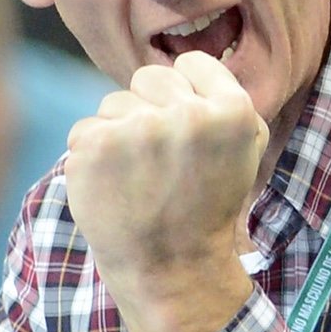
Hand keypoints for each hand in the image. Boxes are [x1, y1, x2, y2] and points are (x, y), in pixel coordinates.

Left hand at [65, 52, 262, 331]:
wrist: (172, 268)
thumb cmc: (208, 207)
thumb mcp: (244, 152)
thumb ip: (225, 102)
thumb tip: (192, 64)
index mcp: (233, 110)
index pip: (192, 63)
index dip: (187, 94)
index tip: (187, 130)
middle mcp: (188, 114)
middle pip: (149, 77)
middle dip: (150, 109)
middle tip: (160, 160)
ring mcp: (139, 128)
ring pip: (114, 103)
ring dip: (120, 133)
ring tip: (138, 177)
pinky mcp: (95, 145)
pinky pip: (86, 129)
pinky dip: (93, 157)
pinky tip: (113, 186)